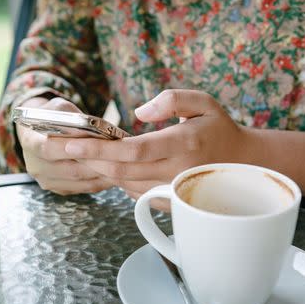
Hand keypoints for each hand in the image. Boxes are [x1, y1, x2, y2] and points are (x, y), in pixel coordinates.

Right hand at [16, 97, 113, 194]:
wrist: (40, 132)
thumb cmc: (53, 116)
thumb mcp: (60, 108)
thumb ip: (72, 117)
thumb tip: (93, 129)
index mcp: (29, 142)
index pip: (49, 148)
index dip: (71, 148)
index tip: (94, 144)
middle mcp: (35, 165)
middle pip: (69, 169)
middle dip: (96, 164)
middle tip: (120, 159)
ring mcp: (46, 180)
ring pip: (79, 181)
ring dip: (102, 175)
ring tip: (122, 166)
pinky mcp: (58, 189)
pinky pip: (82, 189)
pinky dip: (100, 182)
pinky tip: (115, 174)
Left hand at [63, 89, 249, 207]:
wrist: (243, 164)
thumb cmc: (218, 129)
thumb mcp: (203, 101)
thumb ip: (172, 99)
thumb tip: (139, 112)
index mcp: (183, 143)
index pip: (134, 150)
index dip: (100, 149)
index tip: (73, 143)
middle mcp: (176, 171)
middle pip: (122, 171)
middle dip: (88, 160)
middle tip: (62, 148)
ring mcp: (172, 191)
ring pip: (125, 184)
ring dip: (100, 170)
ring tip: (78, 155)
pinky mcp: (170, 204)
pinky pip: (135, 194)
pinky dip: (118, 180)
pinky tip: (106, 167)